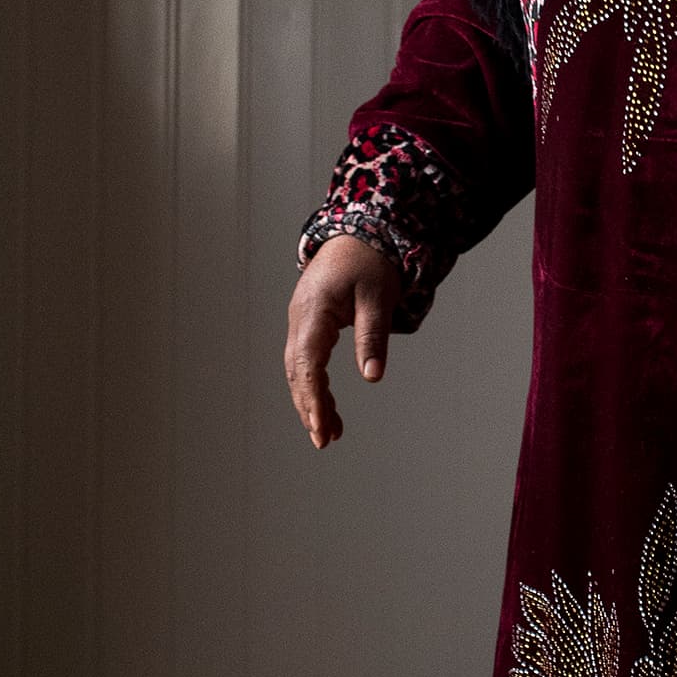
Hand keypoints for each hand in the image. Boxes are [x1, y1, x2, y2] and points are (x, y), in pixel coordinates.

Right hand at [282, 235, 402, 447]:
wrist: (357, 235)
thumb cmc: (369, 263)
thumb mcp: (378, 298)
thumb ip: (373, 337)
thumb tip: (372, 377)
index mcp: (314, 311)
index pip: (308, 362)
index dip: (313, 398)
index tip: (322, 426)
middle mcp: (300, 319)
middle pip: (298, 372)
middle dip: (309, 408)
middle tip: (325, 441)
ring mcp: (300, 322)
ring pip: (299, 370)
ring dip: (310, 402)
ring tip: (329, 433)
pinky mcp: (308, 325)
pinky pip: (306, 361)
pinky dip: (314, 386)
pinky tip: (327, 407)